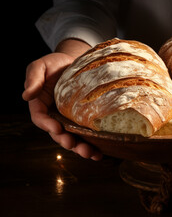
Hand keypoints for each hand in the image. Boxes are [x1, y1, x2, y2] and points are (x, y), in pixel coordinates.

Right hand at [23, 39, 102, 159]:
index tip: (57, 128)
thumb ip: (33, 79)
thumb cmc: (55, 63)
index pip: (41, 119)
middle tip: (74, 145)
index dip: (47, 125)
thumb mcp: (41, 66)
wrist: (76, 61)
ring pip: (74, 138)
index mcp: (41, 105)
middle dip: (67, 142)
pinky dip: (94, 144)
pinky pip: (87, 134)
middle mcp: (55, 116)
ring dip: (81, 148)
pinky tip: (101, 152)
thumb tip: (26, 95)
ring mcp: (70, 120)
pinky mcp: (84, 120)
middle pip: (58, 134)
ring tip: (91, 154)